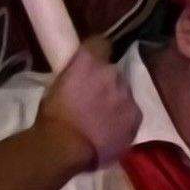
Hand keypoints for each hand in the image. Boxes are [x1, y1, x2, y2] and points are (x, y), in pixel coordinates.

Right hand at [41, 41, 139, 170]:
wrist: (66, 146)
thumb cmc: (53, 116)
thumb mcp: (56, 86)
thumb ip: (74, 75)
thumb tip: (80, 78)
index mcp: (89, 61)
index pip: (101, 43)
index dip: (97, 51)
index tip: (93, 61)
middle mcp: (112, 73)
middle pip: (114, 72)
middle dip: (106, 81)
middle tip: (95, 97)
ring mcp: (127, 95)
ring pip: (124, 92)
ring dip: (116, 100)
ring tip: (103, 117)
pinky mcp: (137, 116)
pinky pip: (132, 112)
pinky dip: (124, 118)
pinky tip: (112, 129)